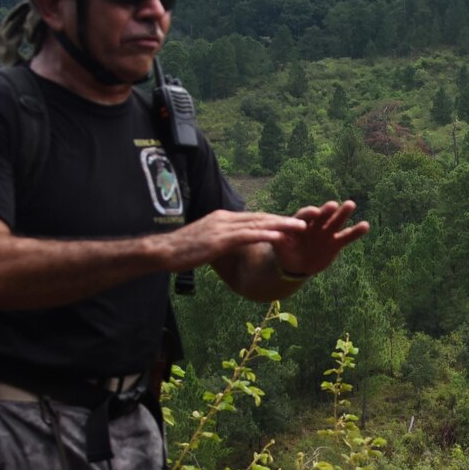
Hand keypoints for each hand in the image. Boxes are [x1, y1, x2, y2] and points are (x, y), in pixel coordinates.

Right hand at [156, 208, 307, 269]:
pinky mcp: (220, 239)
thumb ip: (222, 240)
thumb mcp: (207, 243)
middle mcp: (225, 219)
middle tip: (305, 220)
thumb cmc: (182, 251)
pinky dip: (265, 234)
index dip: (274, 220)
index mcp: (223, 219)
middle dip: (284, 219)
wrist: (163, 252)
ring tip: (301, 226)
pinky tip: (279, 236)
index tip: (292, 222)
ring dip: (281, 225)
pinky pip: (247, 235)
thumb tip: (234, 245)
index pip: (254, 218)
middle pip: (260, 217)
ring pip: (258, 224)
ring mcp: (223, 228)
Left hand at [273, 200, 369, 277]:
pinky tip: (366, 225)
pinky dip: (356, 231)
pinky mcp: (335, 243)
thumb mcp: (278, 246)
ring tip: (350, 204)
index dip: (309, 214)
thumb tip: (271, 235)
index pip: (304, 216)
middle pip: (321, 216)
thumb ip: (277, 240)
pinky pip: (347, 236)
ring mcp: (326, 233)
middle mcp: (314, 225)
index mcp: (300, 223)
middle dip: (326, 210)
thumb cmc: (285, 251)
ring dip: (343, 214)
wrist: (296, 263)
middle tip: (333, 204)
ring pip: (335, 222)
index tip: (314, 212)